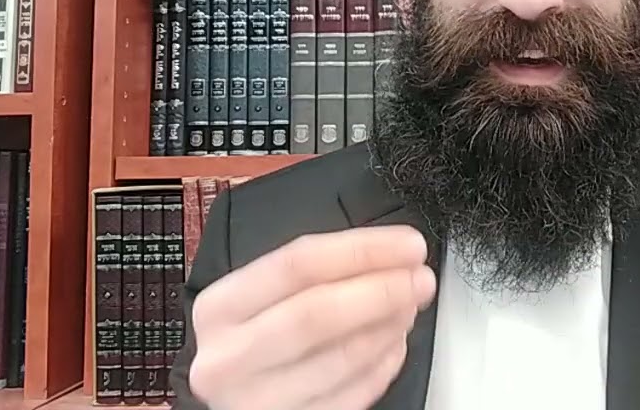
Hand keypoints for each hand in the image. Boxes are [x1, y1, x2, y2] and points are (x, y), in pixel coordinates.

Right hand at [187, 224, 436, 409]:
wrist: (226, 398)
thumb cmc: (251, 338)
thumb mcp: (259, 297)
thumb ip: (314, 272)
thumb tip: (390, 256)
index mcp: (220, 308)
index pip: (298, 264)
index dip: (362, 250)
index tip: (407, 246)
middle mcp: (229, 357)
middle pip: (316, 314)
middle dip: (381, 291)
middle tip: (419, 279)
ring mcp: (255, 400)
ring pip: (339, 359)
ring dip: (387, 329)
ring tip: (408, 309)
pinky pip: (349, 397)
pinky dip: (382, 368)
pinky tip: (393, 345)